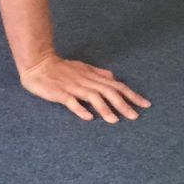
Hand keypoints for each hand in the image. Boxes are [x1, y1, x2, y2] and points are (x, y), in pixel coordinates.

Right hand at [19, 54, 150, 123]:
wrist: (38, 63)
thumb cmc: (61, 67)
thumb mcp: (82, 68)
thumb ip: (98, 73)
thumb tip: (113, 77)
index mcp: (92, 76)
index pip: (116, 86)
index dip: (131, 94)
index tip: (145, 104)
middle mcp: (86, 81)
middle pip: (108, 92)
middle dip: (122, 104)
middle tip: (135, 116)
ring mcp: (72, 87)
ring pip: (92, 97)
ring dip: (104, 108)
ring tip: (114, 120)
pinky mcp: (59, 93)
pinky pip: (71, 101)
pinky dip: (80, 109)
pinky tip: (88, 117)